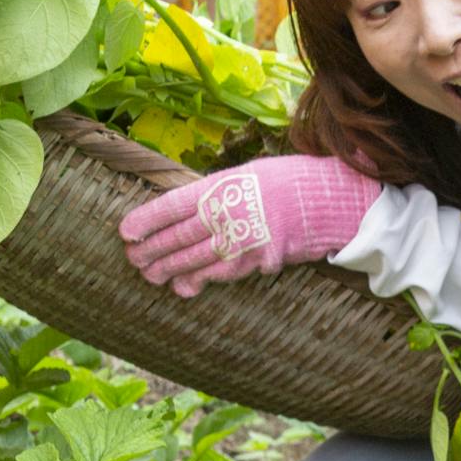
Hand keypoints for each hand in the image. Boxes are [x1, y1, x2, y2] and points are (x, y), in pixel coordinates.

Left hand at [118, 155, 383, 295]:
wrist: (335, 199)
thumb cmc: (292, 180)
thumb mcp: (249, 173)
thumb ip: (218, 191)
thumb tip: (187, 208)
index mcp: (223, 185)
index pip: (173, 205)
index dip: (147, 221)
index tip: (126, 232)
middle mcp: (230, 214)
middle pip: (180, 236)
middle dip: (153, 250)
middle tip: (133, 259)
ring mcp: (246, 240)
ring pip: (197, 259)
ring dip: (170, 269)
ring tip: (150, 275)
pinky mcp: (262, 260)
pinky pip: (224, 273)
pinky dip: (202, 281)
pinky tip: (185, 287)